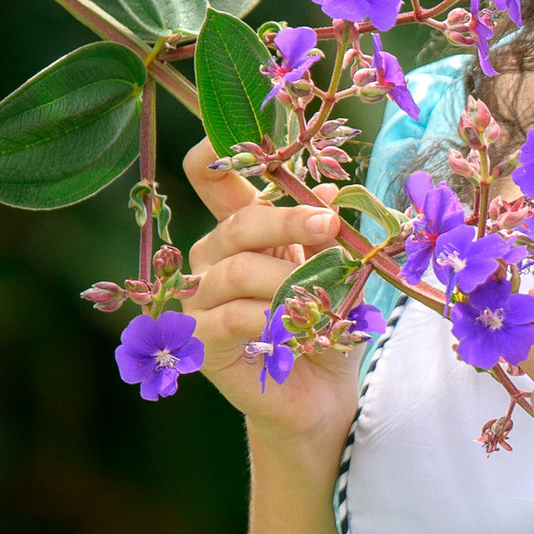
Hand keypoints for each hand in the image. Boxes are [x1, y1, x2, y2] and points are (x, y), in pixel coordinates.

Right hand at [182, 143, 366, 461]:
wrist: (321, 398)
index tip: (237, 134)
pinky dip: (271, 317)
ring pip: (236, 270)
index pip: (210, 179)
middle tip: (330, 226)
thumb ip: (322, 234)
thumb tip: (330, 192)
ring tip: (324, 292)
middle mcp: (211, 260)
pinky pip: (232, 316)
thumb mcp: (332, 272)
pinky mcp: (202, 341)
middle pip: (237, 223)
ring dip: (287, 277)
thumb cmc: (325, 328)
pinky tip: (299, 325)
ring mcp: (200, 301)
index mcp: (240, 232)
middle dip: (287, 219)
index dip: (214, 152)